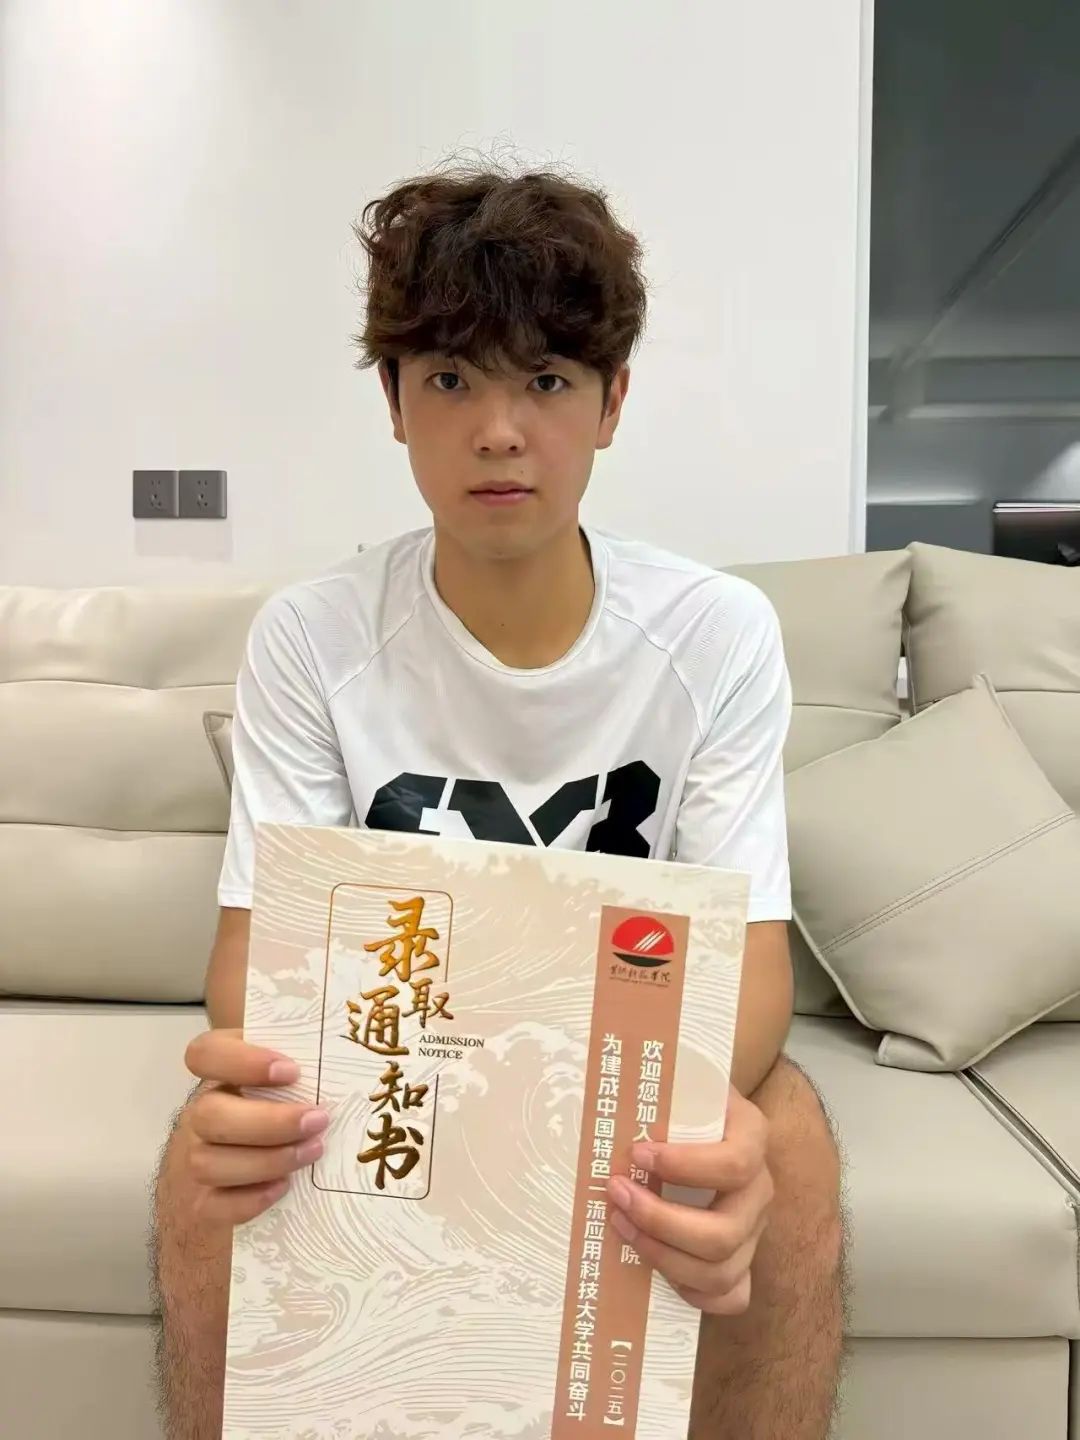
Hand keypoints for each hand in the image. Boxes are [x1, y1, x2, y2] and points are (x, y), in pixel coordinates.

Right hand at [181, 1028, 328, 1225]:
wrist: (251, 1176)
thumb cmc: (288, 1108)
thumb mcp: (293, 1078)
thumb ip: (307, 1062)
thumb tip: (348, 1057)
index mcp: (221, 1074)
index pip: (205, 1054)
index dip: (242, 1061)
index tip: (292, 1071)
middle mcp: (202, 1112)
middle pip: (208, 1114)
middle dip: (269, 1122)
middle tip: (317, 1120)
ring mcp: (196, 1157)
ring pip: (206, 1162)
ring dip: (266, 1161)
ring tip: (312, 1152)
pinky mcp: (203, 1200)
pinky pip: (213, 1205)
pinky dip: (250, 1199)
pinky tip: (284, 1187)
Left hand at [606, 1085, 772, 1314]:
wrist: (706, 1111)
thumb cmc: (683, 1099)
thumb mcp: (679, 1082)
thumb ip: (655, 1088)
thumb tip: (591, 1087)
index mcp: (752, 1137)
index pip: (734, 1163)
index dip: (684, 1165)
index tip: (637, 1152)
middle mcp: (761, 1187)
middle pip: (724, 1231)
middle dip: (660, 1221)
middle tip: (616, 1195)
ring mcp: (755, 1228)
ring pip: (722, 1269)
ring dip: (662, 1256)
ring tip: (621, 1228)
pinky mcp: (744, 1258)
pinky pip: (732, 1295)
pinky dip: (693, 1294)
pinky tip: (654, 1269)